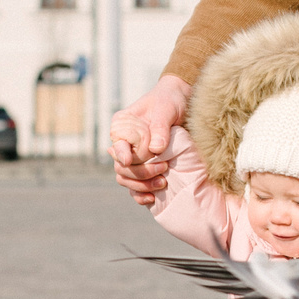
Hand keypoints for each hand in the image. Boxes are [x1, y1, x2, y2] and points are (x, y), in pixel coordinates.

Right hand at [110, 75, 190, 205]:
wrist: (181, 103)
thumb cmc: (169, 101)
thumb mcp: (166, 109)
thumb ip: (160, 127)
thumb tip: (156, 150)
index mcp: (122, 127)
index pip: (117, 144)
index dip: (121, 155)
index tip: (128, 160)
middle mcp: (124, 144)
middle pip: (121, 167)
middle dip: (140, 172)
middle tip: (163, 168)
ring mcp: (133, 157)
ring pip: (126, 179)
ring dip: (141, 185)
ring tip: (163, 183)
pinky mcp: (143, 167)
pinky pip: (134, 186)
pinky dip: (141, 194)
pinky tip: (153, 197)